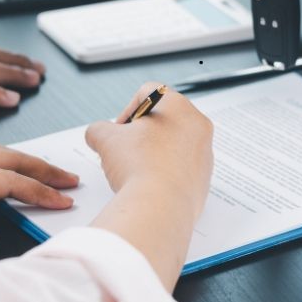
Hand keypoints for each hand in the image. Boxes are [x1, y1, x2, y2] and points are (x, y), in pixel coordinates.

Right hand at [84, 82, 213, 219]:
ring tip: (136, 170)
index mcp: (179, 106)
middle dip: (141, 134)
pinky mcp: (203, 179)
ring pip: (173, 145)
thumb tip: (97, 134)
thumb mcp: (105, 139)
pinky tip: (149, 184)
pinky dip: (164, 173)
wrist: (159, 208)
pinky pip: (180, 169)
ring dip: (152, 154)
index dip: (127, 110)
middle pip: (163, 120)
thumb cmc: (138, 166)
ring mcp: (204, 154)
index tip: (119, 131)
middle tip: (125, 150)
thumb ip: (98, 129)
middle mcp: (198, 126)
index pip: (149, 93)